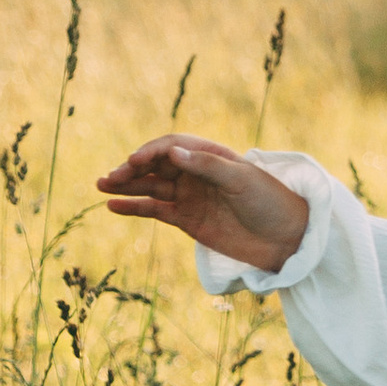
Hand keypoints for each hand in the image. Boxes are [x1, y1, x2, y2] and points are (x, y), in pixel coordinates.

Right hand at [98, 135, 311, 274]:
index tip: (135, 161)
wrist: (286, 239)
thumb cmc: (270, 202)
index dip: (152, 152)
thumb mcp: (243, 180)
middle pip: (156, 166)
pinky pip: (154, 210)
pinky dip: (134, 208)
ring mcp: (190, 196)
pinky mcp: (187, 220)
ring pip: (150, 187)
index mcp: (211, 156)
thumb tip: (174, 152)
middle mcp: (196, 173)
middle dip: (131, 169)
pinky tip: (113, 206)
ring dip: (126, 186)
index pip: (173, 146)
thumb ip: (208, 166)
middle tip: (109, 178)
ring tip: (101, 186)